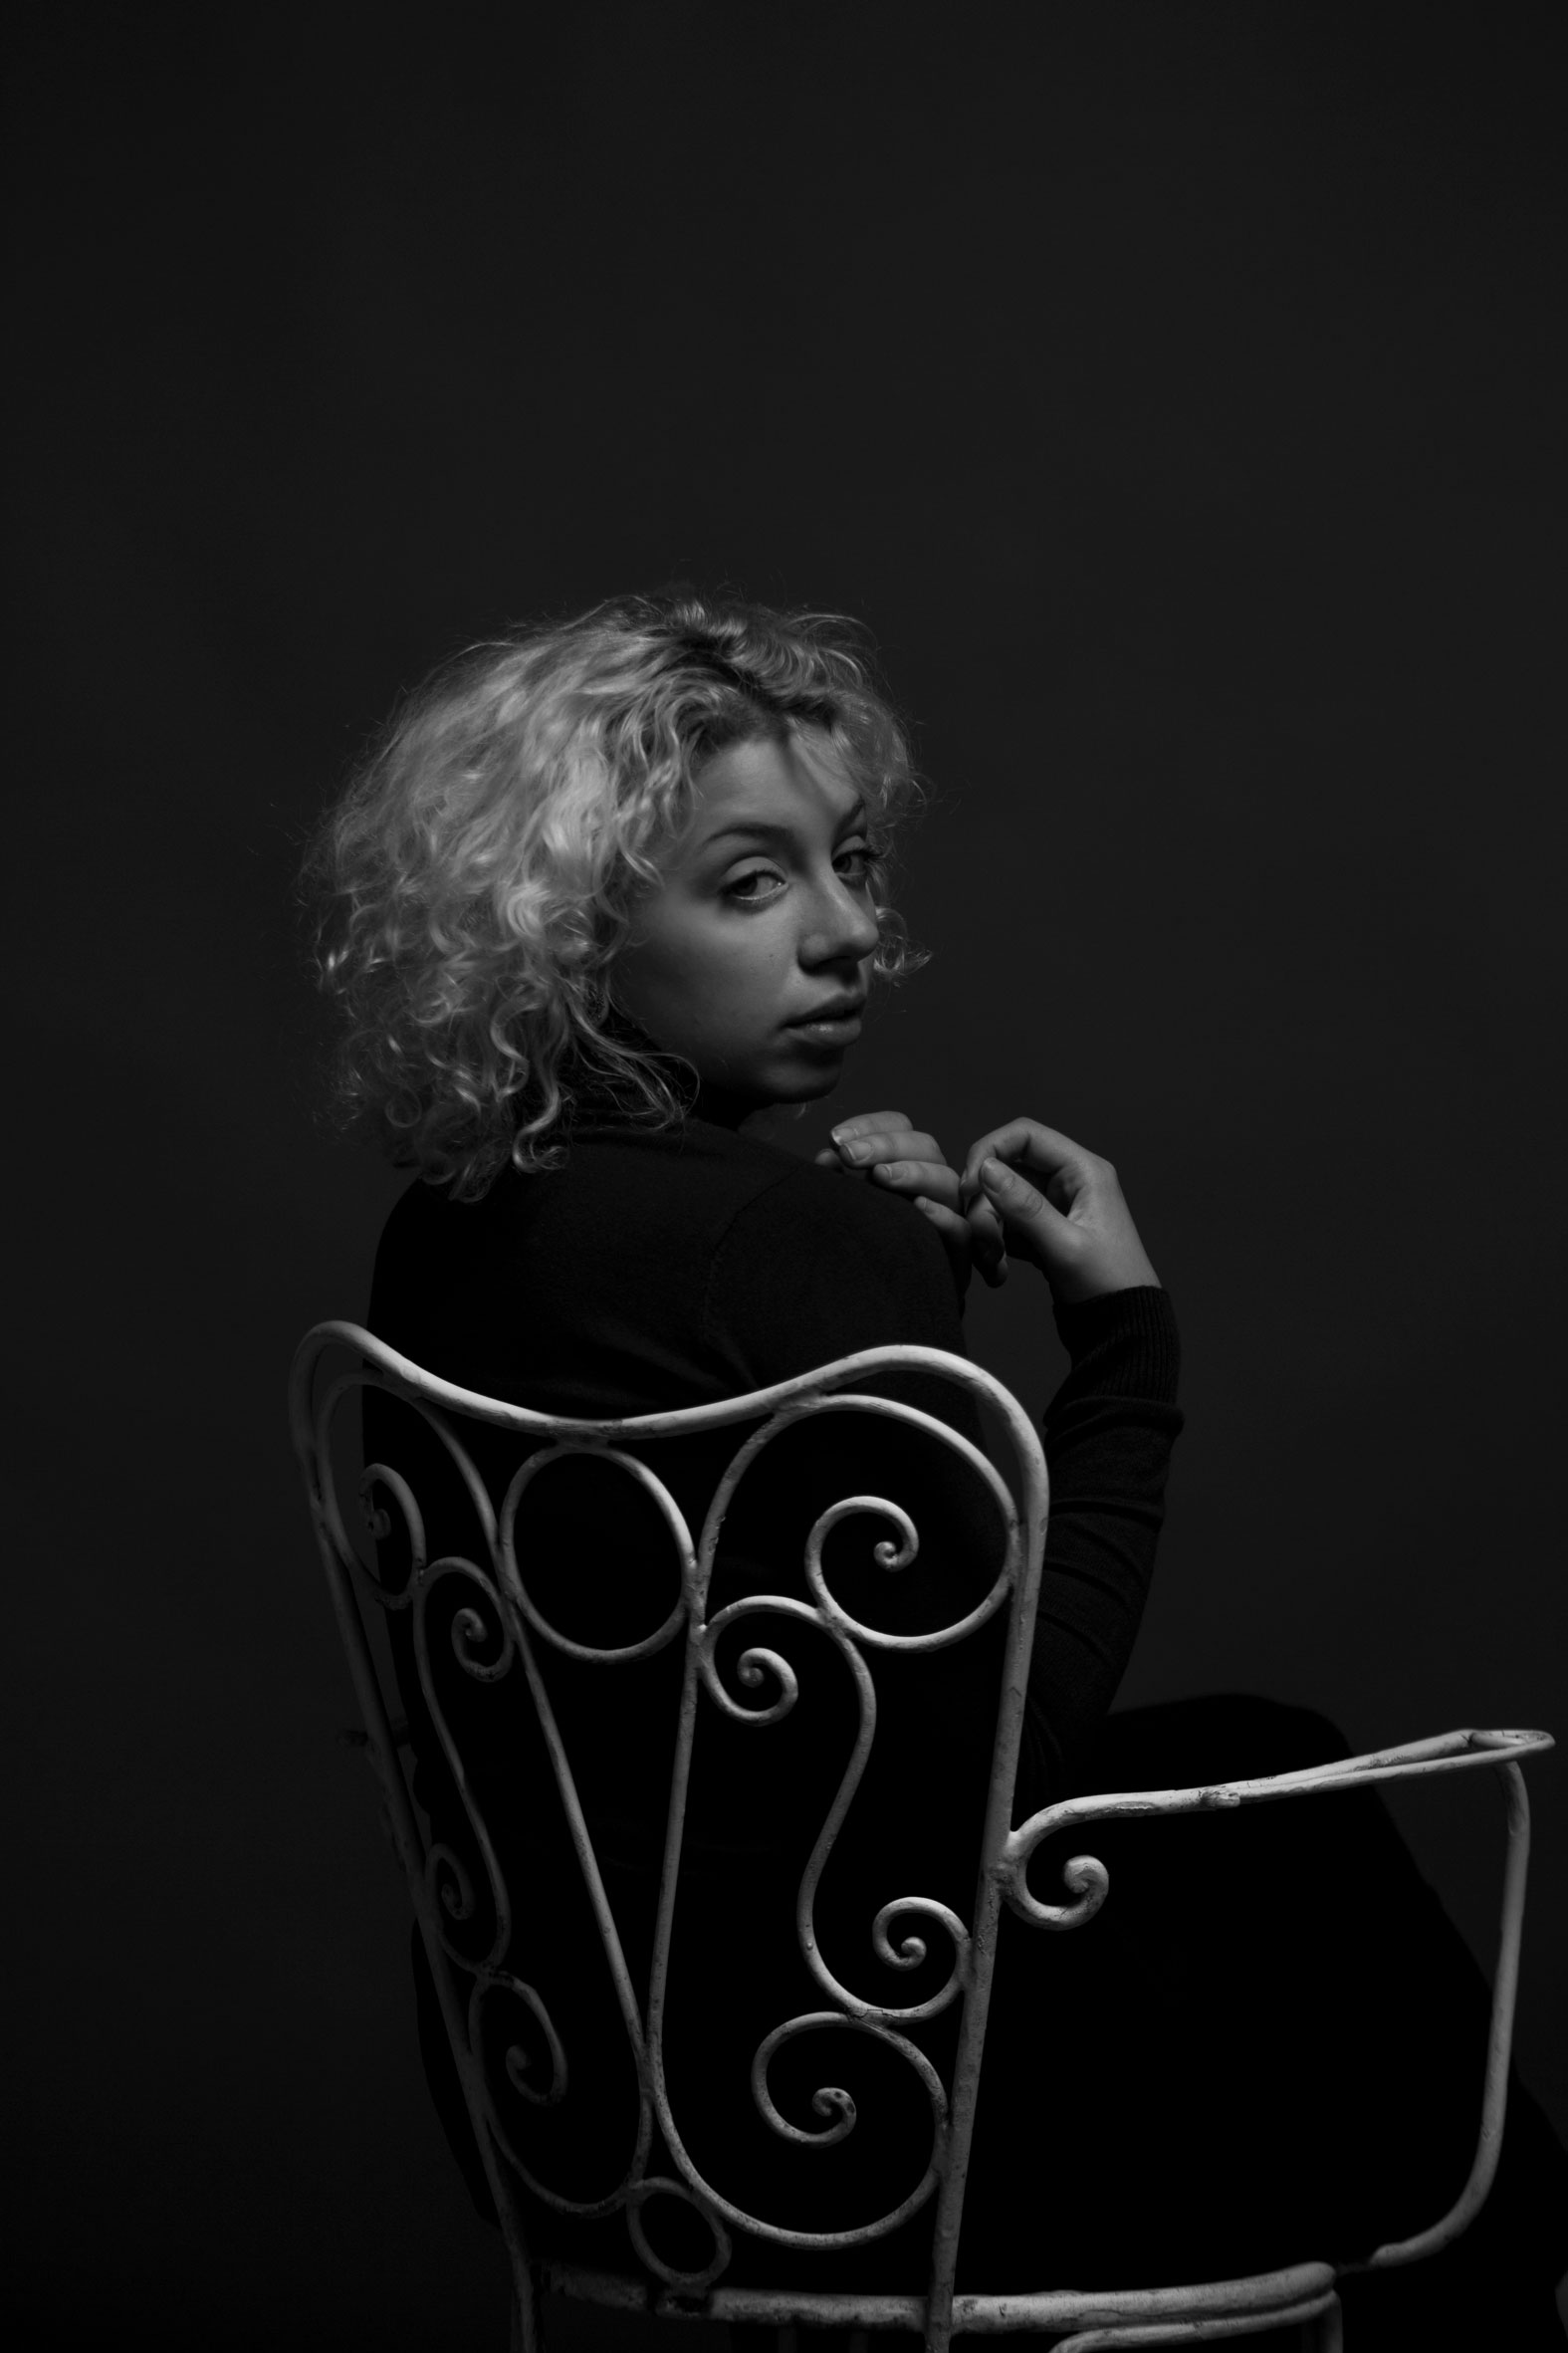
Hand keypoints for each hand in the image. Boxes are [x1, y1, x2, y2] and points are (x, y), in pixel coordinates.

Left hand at [816, 1109, 972, 1292]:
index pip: (899, 1129)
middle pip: (926, 1147)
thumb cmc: (855, 1254)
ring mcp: (946, 1219)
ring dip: (913, 1173)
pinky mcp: (955, 1258)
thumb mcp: (842, 1211)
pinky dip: (944, 1217)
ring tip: (878, 1178)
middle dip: (886, 1146)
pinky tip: (919, 1209)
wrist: (874, 1314)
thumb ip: (835, 1183)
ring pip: (946, 1182)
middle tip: (849, 1155)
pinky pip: (963, 1232)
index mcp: (902, 1168)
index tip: (835, 1138)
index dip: (871, 1125)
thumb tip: (826, 1158)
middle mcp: (928, 1188)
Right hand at [958, 1119, 1159, 1304]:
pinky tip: (998, 1270)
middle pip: (1006, 1170)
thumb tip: (985, 1168)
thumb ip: (1024, 1206)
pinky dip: (995, 1244)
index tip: (967, 1186)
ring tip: (993, 1264)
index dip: (989, 1152)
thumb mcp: (1064, 1246)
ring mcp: (1053, 1206)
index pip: (1025, 1135)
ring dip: (987, 1230)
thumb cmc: (1106, 1284)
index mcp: (1083, 1171)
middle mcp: (1068, 1181)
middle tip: (984, 1243)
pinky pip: (1005, 1223)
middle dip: (986, 1205)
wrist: (1121, 1325)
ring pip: (1000, 1200)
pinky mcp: (1042, 1230)